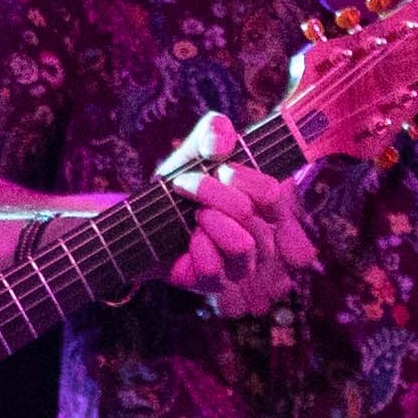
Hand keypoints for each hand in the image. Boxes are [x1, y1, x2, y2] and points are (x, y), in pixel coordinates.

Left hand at [160, 115, 316, 317]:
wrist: (144, 221)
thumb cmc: (180, 188)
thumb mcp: (193, 153)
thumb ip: (213, 133)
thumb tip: (220, 142)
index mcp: (263, 207)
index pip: (273, 194)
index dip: (242, 178)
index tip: (218, 169)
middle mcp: (260, 238)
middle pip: (250, 213)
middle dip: (211, 192)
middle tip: (187, 186)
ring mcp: (240, 265)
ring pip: (242, 245)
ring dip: (209, 220)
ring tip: (194, 215)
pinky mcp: (215, 284)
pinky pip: (214, 268)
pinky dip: (196, 247)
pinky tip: (187, 240)